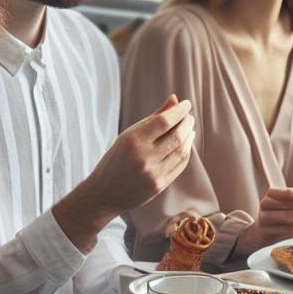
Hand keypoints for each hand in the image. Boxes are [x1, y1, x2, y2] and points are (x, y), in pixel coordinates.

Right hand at [54, 95, 195, 250]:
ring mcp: (152, 173)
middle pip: (176, 136)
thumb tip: (175, 100)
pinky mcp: (159, 186)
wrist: (104, 193)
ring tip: (189, 129)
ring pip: (181, 151)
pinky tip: (185, 145)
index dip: (179, 111)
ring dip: (188, 138)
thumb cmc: (116, 159)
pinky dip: (185, 152)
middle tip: (189, 117)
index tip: (186, 104)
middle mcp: (143, 157)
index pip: (164, 121)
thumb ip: (153, 118)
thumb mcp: (128, 135)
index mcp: (132, 140)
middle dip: (186, 123)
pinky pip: (179, 165)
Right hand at [235, 187, 292, 254]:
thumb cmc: (277, 217)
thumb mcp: (286, 205)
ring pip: (290, 221)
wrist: (259, 233)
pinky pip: (287, 233)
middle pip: (292, 209)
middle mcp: (265, 205)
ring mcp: (264, 220)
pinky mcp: (266, 233)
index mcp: (272, 194)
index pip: (291, 193)